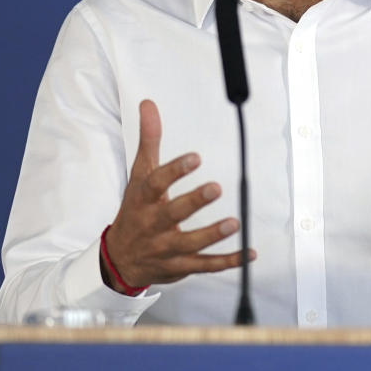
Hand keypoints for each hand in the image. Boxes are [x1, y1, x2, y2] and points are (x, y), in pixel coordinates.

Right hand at [102, 99, 252, 289]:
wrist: (120, 258)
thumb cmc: (135, 210)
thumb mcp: (139, 175)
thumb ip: (149, 140)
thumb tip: (149, 104)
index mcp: (144, 199)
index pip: (156, 183)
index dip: (174, 171)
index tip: (195, 158)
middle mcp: (154, 224)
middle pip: (173, 213)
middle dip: (194, 202)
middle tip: (217, 187)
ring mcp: (167, 248)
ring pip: (191, 243)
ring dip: (213, 235)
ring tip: (234, 223)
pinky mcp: (180, 266)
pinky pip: (205, 265)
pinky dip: (228, 261)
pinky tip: (250, 253)